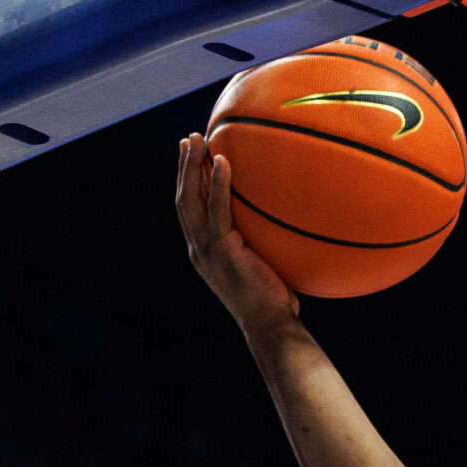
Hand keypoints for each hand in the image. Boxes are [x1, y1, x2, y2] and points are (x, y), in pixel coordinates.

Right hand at [176, 134, 298, 330]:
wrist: (270, 326)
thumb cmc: (274, 304)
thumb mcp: (263, 268)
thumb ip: (261, 245)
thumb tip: (284, 223)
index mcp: (204, 252)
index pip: (189, 211)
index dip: (186, 184)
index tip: (190, 158)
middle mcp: (198, 249)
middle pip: (182, 199)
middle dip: (183, 167)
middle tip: (188, 139)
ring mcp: (207, 250)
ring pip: (190, 200)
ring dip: (192, 167)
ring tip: (197, 140)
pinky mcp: (222, 250)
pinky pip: (218, 211)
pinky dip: (217, 184)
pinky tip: (222, 161)